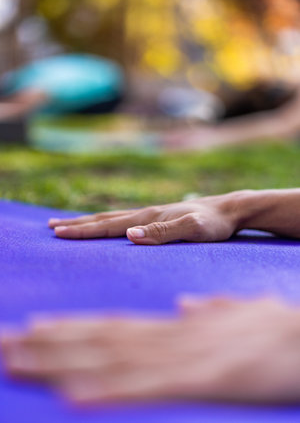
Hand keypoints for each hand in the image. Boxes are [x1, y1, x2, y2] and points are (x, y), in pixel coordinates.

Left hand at [2, 297, 299, 403]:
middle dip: (46, 344)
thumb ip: (207, 310)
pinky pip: (148, 390)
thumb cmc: (277, 333)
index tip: (32, 330)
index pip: (111, 326)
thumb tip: (184, 305)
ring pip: (110, 359)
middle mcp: (169, 337)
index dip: (69, 330)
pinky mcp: (204, 381)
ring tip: (14, 362)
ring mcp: (183, 358)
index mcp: (175, 329)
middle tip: (0, 344)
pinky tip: (71, 399)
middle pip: (98, 339)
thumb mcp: (237, 316)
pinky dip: (109, 394)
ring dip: (59, 364)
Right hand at [48, 194, 239, 244]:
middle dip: (77, 224)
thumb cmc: (214, 223)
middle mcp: (145, 213)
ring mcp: (151, 214)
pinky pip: (125, 220)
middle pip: (104, 219)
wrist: (230, 210)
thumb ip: (164, 233)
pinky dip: (108, 223)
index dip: (82, 230)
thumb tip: (129, 235)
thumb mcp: (194, 230)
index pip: (108, 226)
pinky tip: (109, 227)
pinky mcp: (158, 218)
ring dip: (89, 222)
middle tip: (51, 227)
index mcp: (148, 217)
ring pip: (112, 218)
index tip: (58, 233)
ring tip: (69, 223)